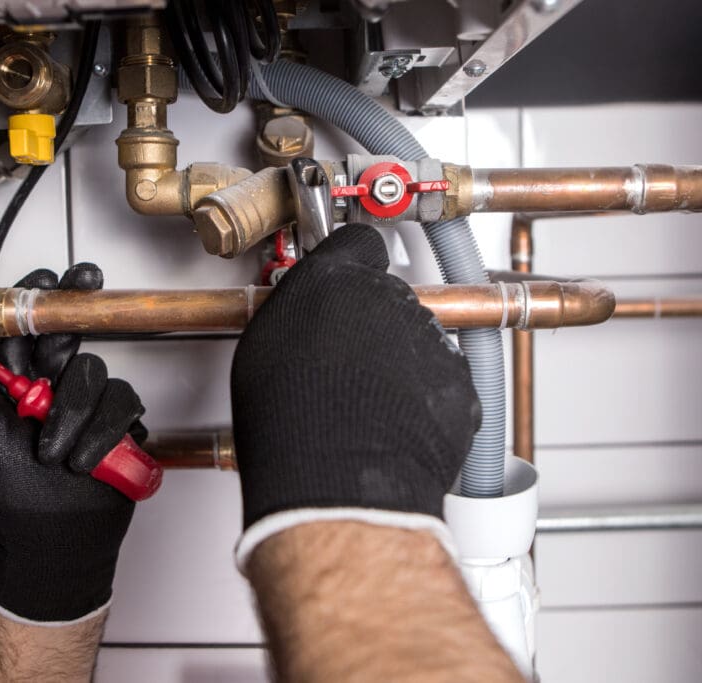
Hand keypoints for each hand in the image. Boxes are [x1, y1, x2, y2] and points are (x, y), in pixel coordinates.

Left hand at [0, 264, 147, 622]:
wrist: (53, 536)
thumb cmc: (9, 488)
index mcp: (14, 378)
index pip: (24, 324)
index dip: (36, 295)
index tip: (47, 273)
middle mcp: (52, 381)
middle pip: (69, 329)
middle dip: (75, 309)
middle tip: (84, 281)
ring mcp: (87, 399)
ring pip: (92, 370)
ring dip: (72, 412)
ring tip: (53, 452)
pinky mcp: (118, 419)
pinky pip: (120, 402)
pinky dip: (101, 432)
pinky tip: (84, 459)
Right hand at [230, 225, 479, 556]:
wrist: (336, 478)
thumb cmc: (288, 418)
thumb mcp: (263, 346)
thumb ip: (294, 314)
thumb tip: (298, 315)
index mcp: (337, 280)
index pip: (358, 244)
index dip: (352, 260)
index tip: (347, 270)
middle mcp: (391, 300)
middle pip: (389, 296)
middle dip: (370, 321)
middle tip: (343, 360)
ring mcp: (431, 343)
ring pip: (418, 341)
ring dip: (397, 363)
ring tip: (364, 404)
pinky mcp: (459, 385)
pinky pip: (442, 384)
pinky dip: (423, 401)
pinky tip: (391, 424)